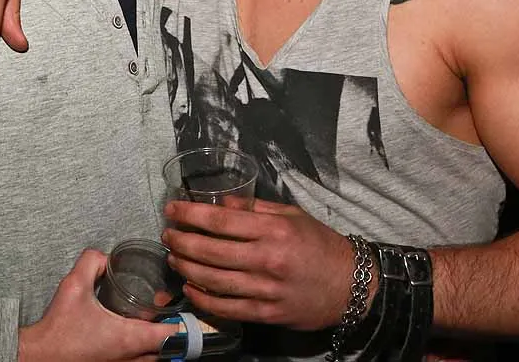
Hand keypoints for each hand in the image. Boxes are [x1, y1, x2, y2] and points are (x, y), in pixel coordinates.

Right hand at [18, 249, 181, 361]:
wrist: (39, 356)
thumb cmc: (58, 330)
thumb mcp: (74, 285)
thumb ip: (92, 262)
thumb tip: (104, 256)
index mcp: (127, 338)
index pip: (168, 334)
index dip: (177, 319)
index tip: (174, 307)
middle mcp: (129, 358)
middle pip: (164, 349)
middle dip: (165, 329)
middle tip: (158, 311)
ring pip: (150, 359)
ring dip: (152, 343)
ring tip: (143, 323)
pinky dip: (139, 352)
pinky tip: (126, 335)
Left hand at [161, 198, 358, 330]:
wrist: (350, 285)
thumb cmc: (321, 245)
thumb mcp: (293, 216)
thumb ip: (256, 210)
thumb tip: (223, 204)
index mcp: (273, 231)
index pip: (221, 221)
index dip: (191, 215)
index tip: (172, 210)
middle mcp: (267, 259)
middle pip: (211, 250)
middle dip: (182, 241)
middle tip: (167, 234)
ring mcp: (265, 290)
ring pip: (213, 280)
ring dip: (187, 267)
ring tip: (173, 257)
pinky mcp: (265, 314)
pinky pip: (226, 308)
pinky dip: (203, 298)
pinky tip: (191, 287)